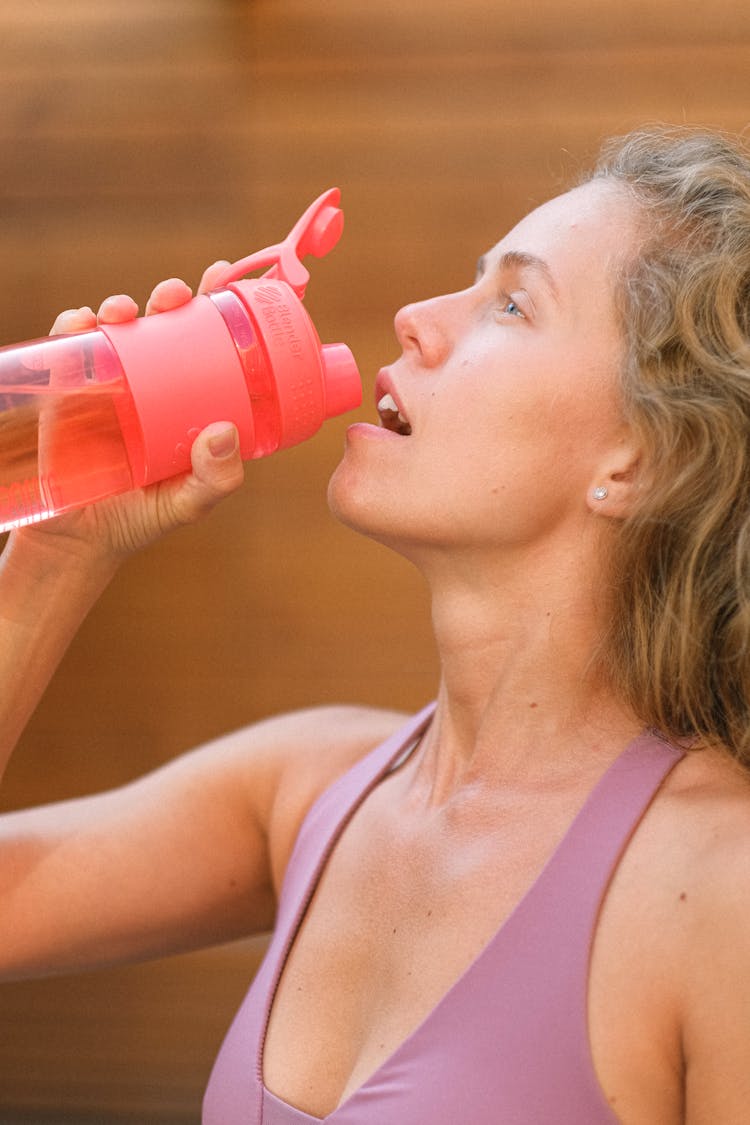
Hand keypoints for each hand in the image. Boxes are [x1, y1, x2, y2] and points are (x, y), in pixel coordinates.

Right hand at [12, 262, 244, 563]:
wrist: (77, 542)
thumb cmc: (141, 519)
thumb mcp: (187, 503)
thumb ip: (214, 479)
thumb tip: (225, 432)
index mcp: (189, 401)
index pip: (209, 344)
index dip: (218, 307)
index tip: (225, 280)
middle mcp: (152, 384)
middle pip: (165, 324)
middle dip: (172, 297)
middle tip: (176, 296)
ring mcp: (109, 384)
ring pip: (117, 328)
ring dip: (120, 305)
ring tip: (123, 311)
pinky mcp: (67, 391)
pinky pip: (68, 347)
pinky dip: (73, 326)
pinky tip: (81, 322)